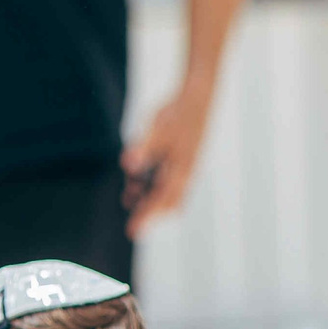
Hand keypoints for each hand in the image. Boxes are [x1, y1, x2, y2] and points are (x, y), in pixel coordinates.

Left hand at [121, 81, 215, 237]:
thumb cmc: (177, 112)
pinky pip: (171, 181)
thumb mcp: (157, 128)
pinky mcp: (184, 159)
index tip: (132, 232)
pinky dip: (155, 187)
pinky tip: (138, 180)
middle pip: (170, 204)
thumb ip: (143, 147)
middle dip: (151, 214)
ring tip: (128, 197)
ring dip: (150, 199)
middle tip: (133, 225)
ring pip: (170, 193)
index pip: (162, 201)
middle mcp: (186, 172)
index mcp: (181, 169)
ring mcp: (186, 166)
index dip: (147, 217)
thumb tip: (128, 164)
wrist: (199, 96)